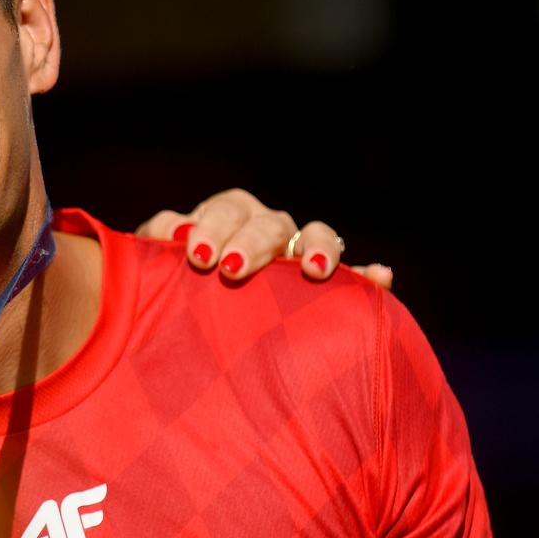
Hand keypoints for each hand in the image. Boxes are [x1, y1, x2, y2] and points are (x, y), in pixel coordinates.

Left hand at [137, 188, 392, 287]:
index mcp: (228, 219)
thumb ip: (156, 245)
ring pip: (320, 236)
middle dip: (253, 241)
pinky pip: (356, 277)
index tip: (198, 255)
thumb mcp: (157, 266)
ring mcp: (299, 256)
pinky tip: (382, 277)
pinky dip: (369, 276)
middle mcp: (267, 230)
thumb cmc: (172, 289)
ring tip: (316, 268)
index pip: (228, 209)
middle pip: (270, 222)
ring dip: (320, 246)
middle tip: (232, 268)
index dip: (214, 226)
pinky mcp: (326, 287)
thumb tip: (172, 230)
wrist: (188, 328)